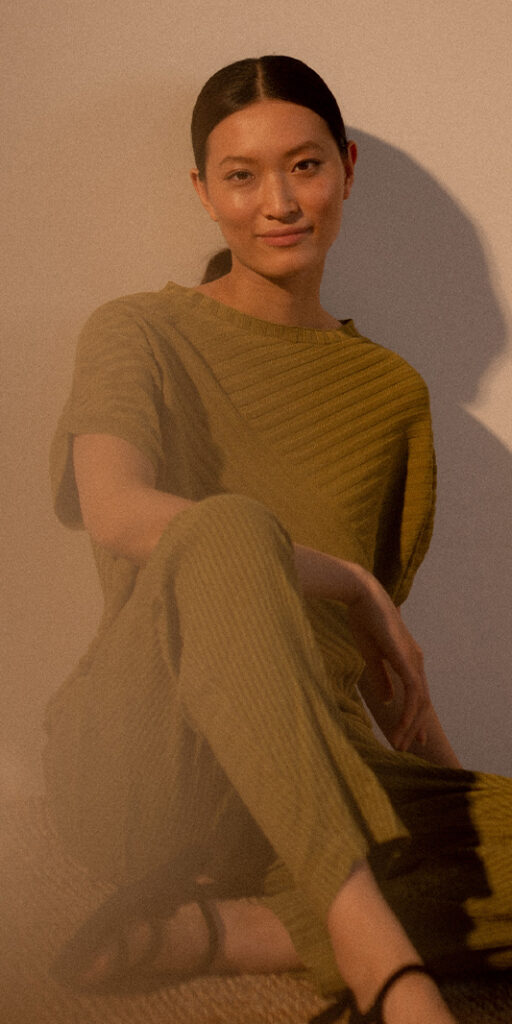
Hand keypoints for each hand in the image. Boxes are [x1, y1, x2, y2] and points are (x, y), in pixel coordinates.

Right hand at [346, 569, 430, 750]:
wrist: (361, 595)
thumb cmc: (364, 620)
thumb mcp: (371, 656)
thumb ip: (381, 678)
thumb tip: (389, 700)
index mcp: (408, 660)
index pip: (417, 695)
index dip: (413, 718)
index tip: (405, 738)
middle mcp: (416, 660)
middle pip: (423, 702)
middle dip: (413, 727)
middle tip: (402, 747)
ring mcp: (413, 658)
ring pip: (420, 700)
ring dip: (410, 724)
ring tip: (399, 742)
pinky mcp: (406, 657)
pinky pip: (413, 690)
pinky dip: (408, 710)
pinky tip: (399, 723)